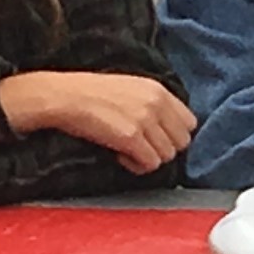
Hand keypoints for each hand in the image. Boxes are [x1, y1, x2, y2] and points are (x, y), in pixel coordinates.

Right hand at [1, 70, 197, 172]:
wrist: (64, 97)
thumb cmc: (90, 94)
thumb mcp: (131, 88)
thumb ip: (153, 104)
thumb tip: (166, 129)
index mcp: (158, 90)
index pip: (190, 123)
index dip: (173, 135)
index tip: (156, 139)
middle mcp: (156, 103)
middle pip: (182, 142)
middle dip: (163, 150)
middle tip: (140, 148)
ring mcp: (145, 120)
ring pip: (167, 156)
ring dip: (148, 159)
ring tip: (127, 151)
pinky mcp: (131, 137)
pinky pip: (150, 164)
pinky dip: (136, 165)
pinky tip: (120, 156)